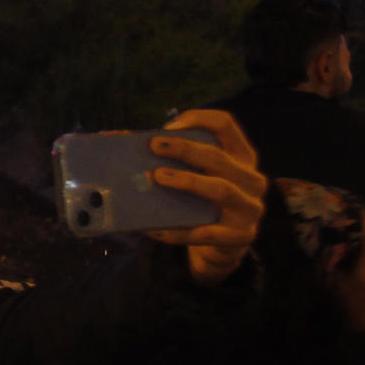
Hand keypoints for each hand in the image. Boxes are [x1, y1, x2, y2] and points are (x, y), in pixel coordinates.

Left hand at [145, 109, 266, 286]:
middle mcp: (251, 178)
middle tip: (154, 146)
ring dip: (188, 182)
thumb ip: (167, 157)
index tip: (168, 126)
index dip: (198, 119)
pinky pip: (210, 233)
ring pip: (221, 189)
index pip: (225, 125)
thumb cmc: (201, 200)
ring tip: (158, 177)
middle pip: (218, 157)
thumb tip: (114, 140)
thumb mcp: (194, 174)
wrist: (220, 244)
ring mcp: (250, 208)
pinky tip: (157, 229)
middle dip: (185, 149)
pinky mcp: (241, 236)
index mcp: (239, 155)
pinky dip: (181, 231)